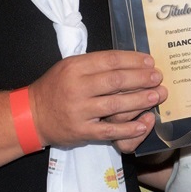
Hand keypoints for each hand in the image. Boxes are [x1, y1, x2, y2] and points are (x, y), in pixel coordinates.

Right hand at [28, 50, 163, 148]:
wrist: (32, 115)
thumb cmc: (55, 88)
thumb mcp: (69, 67)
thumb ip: (94, 64)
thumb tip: (127, 61)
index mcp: (75, 67)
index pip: (110, 60)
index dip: (133, 60)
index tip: (150, 62)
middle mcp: (77, 87)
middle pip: (116, 80)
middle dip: (141, 78)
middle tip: (158, 77)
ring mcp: (80, 110)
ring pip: (116, 104)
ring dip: (140, 100)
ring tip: (157, 96)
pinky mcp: (82, 131)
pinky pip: (110, 130)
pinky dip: (128, 128)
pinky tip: (143, 124)